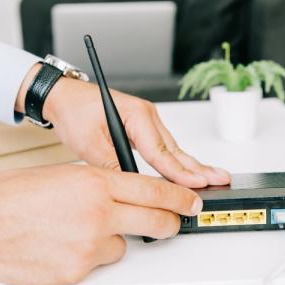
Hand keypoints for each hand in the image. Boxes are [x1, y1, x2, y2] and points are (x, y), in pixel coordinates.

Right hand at [0, 164, 201, 284]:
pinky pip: (97, 263)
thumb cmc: (12, 195)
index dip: (179, 197)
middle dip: (167, 222)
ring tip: (76, 231)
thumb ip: (101, 184)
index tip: (191, 202)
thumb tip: (125, 195)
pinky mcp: (77, 271)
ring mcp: (88, 246)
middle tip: (170, 222)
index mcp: (96, 182)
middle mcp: (98, 213)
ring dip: (110, 240)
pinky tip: (61, 245)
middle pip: (155, 221)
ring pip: (122, 246)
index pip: (154, 190)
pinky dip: (86, 256)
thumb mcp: (65, 174)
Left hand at [31, 75, 229, 187]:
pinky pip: (164, 147)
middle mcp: (147, 115)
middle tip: (220, 179)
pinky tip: (188, 171)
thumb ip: (113, 166)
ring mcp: (147, 120)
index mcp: (136, 114)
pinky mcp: (143, 127)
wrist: (64, 97)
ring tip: (212, 178)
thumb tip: (131, 187)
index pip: (161, 150)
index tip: (196, 184)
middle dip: (198, 167)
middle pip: (174, 149)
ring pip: (172, 148)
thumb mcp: (88, 144)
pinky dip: (176, 161)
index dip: (179, 171)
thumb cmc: (74, 111)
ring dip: (190, 165)